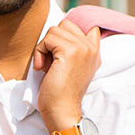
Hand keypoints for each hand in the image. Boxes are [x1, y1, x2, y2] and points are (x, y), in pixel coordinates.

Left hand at [33, 4, 100, 134]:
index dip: (66, 35)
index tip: (59, 55)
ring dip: (44, 47)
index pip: (82, 25)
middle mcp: (91, 47)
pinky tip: (43, 68)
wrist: (62, 110)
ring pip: (54, 30)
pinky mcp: (70, 51)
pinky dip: (40, 53)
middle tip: (52, 63)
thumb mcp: (72, 66)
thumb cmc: (61, 92)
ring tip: (48, 66)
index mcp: (94, 51)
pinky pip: (48, 39)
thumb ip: (74, 48)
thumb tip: (60, 27)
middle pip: (64, 24)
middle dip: (52, 41)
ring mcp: (83, 47)